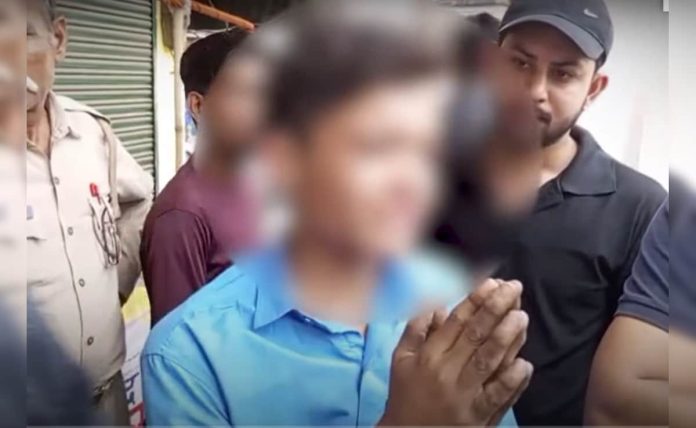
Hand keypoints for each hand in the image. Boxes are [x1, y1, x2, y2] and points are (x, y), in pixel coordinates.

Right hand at [379, 279, 532, 425]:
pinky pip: (498, 396)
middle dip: (496, 308)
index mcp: (429, 355)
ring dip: (507, 337)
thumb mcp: (402, 359)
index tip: (492, 282)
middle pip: (475, 335)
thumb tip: (437, 302)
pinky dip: (513, 380)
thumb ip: (416, 328)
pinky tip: (525, 363)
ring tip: (522, 316)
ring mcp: (463, 395)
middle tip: (513, 288)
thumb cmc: (406, 393)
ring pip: (488, 361)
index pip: (456, 321)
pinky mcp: (477, 417)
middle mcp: (446, 371)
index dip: (475, 300)